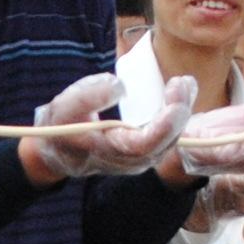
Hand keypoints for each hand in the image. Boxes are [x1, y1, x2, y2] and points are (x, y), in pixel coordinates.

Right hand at [28, 70, 188, 180]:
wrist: (58, 149)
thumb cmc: (61, 127)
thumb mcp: (65, 107)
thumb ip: (90, 96)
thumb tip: (120, 85)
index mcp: (111, 151)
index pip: (146, 144)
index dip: (165, 123)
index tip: (174, 97)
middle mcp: (131, 160)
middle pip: (166, 141)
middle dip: (179, 110)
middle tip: (182, 82)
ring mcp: (140, 157)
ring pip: (171, 138)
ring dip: (181, 109)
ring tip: (185, 83)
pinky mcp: (145, 149)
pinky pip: (168, 134)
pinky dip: (177, 112)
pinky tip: (181, 90)